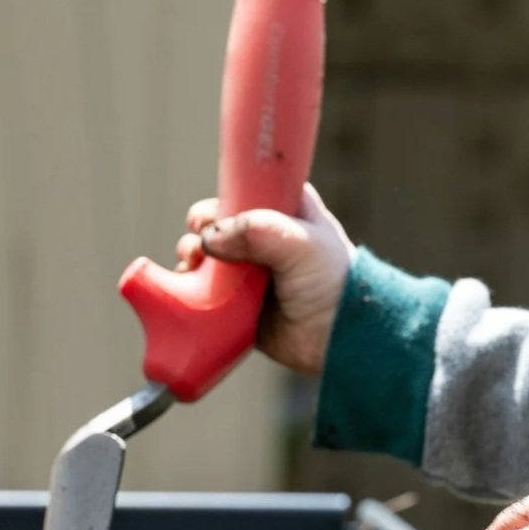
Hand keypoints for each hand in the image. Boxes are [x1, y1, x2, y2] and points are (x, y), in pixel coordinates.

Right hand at [175, 183, 354, 375]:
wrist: (340, 338)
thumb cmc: (332, 282)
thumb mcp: (300, 244)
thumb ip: (257, 231)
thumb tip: (209, 238)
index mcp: (287, 211)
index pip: (247, 191)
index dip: (224, 198)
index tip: (208, 215)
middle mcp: (266, 239)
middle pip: (219, 222)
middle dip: (202, 230)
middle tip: (199, 243)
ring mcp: (251, 272)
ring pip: (209, 256)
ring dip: (192, 257)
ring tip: (191, 264)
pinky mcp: (239, 304)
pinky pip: (207, 292)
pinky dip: (193, 288)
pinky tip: (188, 287)